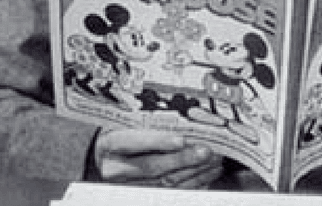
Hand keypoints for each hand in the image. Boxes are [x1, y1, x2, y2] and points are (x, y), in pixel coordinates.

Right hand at [92, 129, 222, 188]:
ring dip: (193, 173)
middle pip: (151, 167)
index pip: (131, 143)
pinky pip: (171, 194)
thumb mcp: (127, 126)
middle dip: (183, 159)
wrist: (108, 160)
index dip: (157, 142)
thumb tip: (184, 125)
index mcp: (111, 145)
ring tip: (213, 161)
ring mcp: (129, 186)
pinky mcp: (143, 196)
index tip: (180, 139)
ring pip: (164, 183)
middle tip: (206, 151)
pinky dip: (192, 184)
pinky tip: (207, 175)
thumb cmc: (122, 138)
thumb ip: (150, 126)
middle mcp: (116, 170)